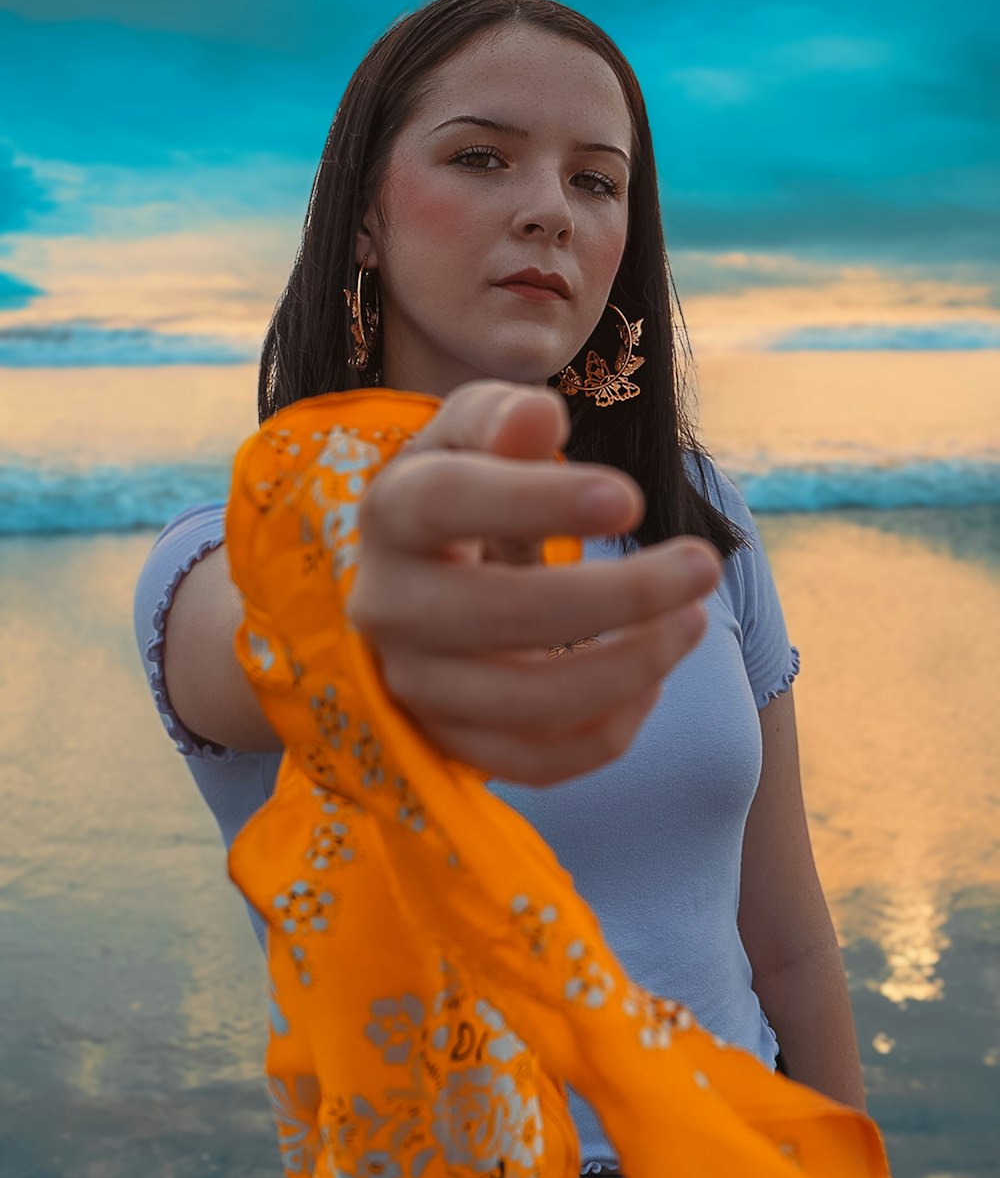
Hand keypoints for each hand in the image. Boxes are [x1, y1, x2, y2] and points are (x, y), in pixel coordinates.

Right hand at [347, 381, 721, 784]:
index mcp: (392, 514)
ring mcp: (417, 685)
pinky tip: (651, 681)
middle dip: (621, 594)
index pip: (450, 503)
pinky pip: (538, 763)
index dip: (541, 502)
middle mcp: (389, 606)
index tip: (633, 499)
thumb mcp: (471, 437)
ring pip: (530, 702)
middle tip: (704, 565)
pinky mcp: (451, 742)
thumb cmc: (464, 492)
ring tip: (694, 619)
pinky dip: (611, 730)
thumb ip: (500, 418)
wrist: (419, 579)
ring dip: (634, 665)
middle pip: (502, 613)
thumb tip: (540, 414)